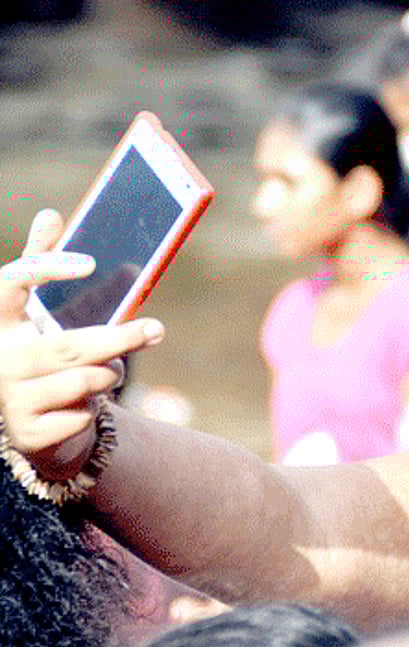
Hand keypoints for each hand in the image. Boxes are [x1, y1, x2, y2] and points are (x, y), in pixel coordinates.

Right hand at [0, 210, 163, 475]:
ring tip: (106, 374)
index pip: (13, 281)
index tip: (90, 262)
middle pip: (70, 344)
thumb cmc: (43, 352)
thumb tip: (49, 213)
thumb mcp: (40, 311)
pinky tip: (84, 407)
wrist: (36, 423)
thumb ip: (43, 264)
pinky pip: (85, 413)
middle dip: (120, 339)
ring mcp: (8, 399)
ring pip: (84, 380)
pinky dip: (96, 407)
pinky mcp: (27, 434)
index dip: (47, 267)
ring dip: (109, 375)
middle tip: (156, 330)